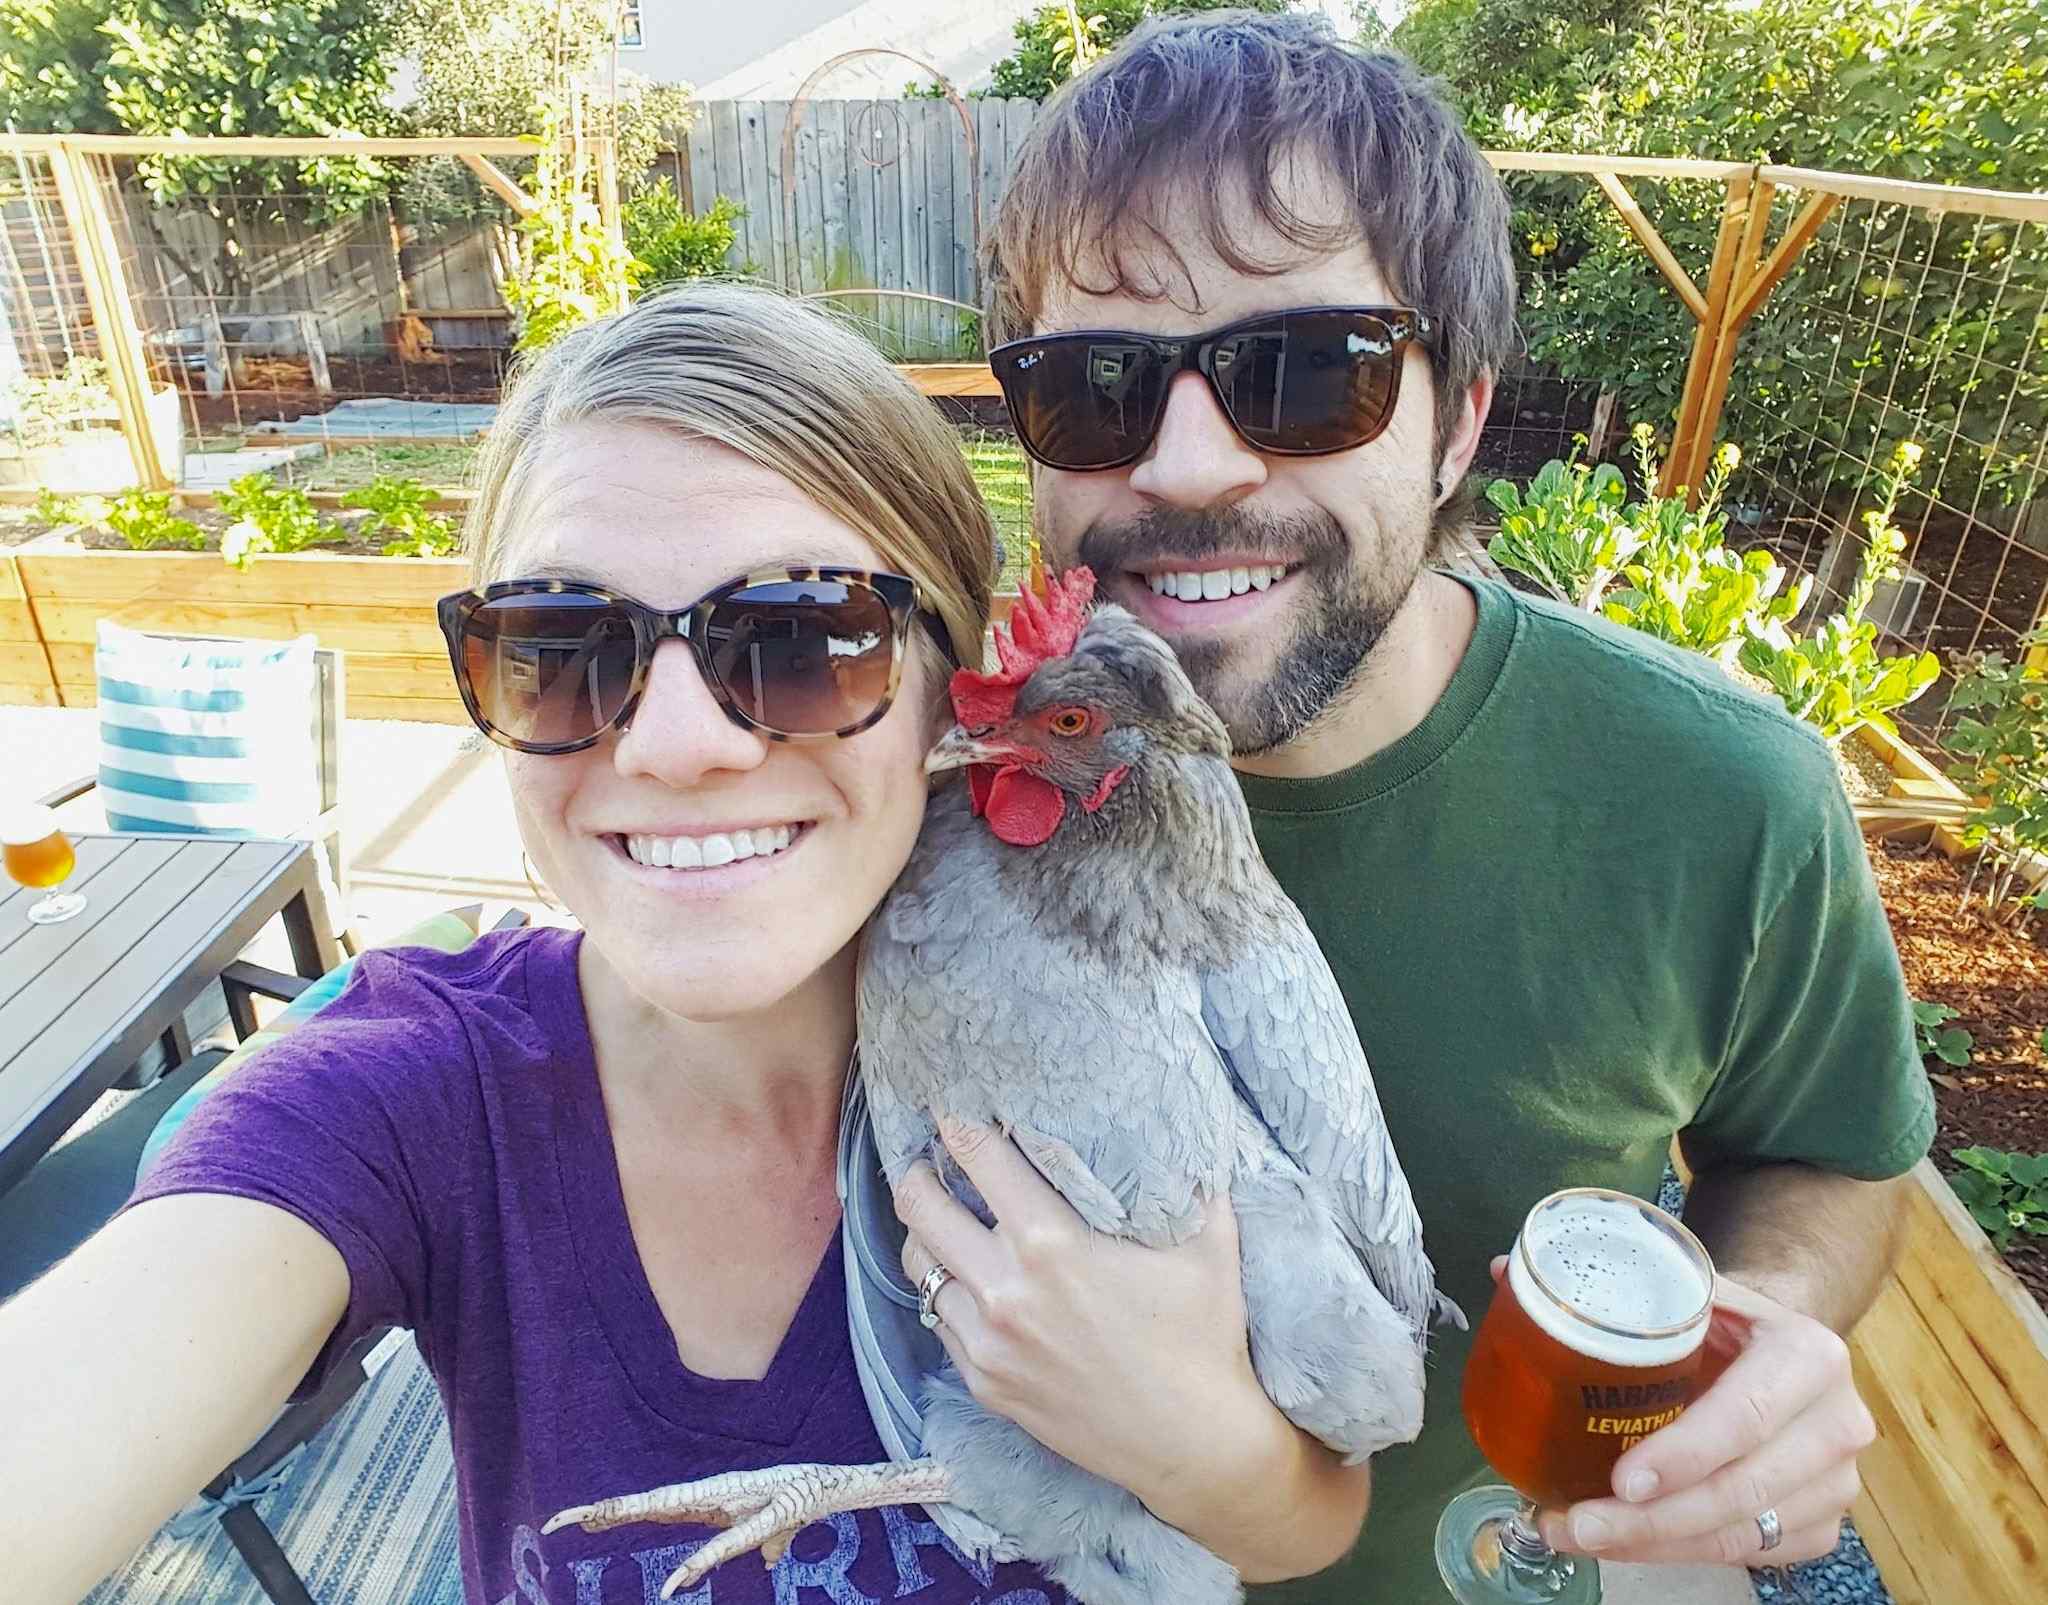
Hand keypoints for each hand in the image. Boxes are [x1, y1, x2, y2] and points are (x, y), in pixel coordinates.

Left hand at [892, 1116, 1259, 1506]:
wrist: (1194, 1447)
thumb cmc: (1204, 1340)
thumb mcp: (1210, 1246)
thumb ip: (1191, 1180)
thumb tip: (1191, 1129)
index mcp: (1051, 1244)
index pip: (978, 1158)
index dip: (956, 1122)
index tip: (950, 1106)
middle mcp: (1005, 1290)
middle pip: (921, 1207)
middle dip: (918, 1173)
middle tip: (931, 1161)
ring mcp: (988, 1343)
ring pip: (919, 1266)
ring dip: (927, 1235)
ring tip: (945, 1219)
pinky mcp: (986, 1384)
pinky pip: (940, 1321)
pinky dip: (947, 1292)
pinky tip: (972, 1281)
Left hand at [1525, 1264, 1874, 1566]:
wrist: (1781, 1346)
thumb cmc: (1722, 1318)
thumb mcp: (1687, 1289)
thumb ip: (1606, 1283)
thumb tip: (1504, 1272)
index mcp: (1807, 1354)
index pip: (1746, 1416)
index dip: (1685, 1455)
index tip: (1622, 1481)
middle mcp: (1836, 1423)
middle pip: (1741, 1490)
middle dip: (1653, 1520)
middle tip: (1578, 1525)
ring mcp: (1834, 1483)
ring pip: (1740, 1533)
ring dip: (1654, 1545)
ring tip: (1577, 1535)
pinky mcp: (1819, 1525)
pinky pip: (1745, 1553)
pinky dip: (1677, 1554)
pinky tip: (1622, 1543)